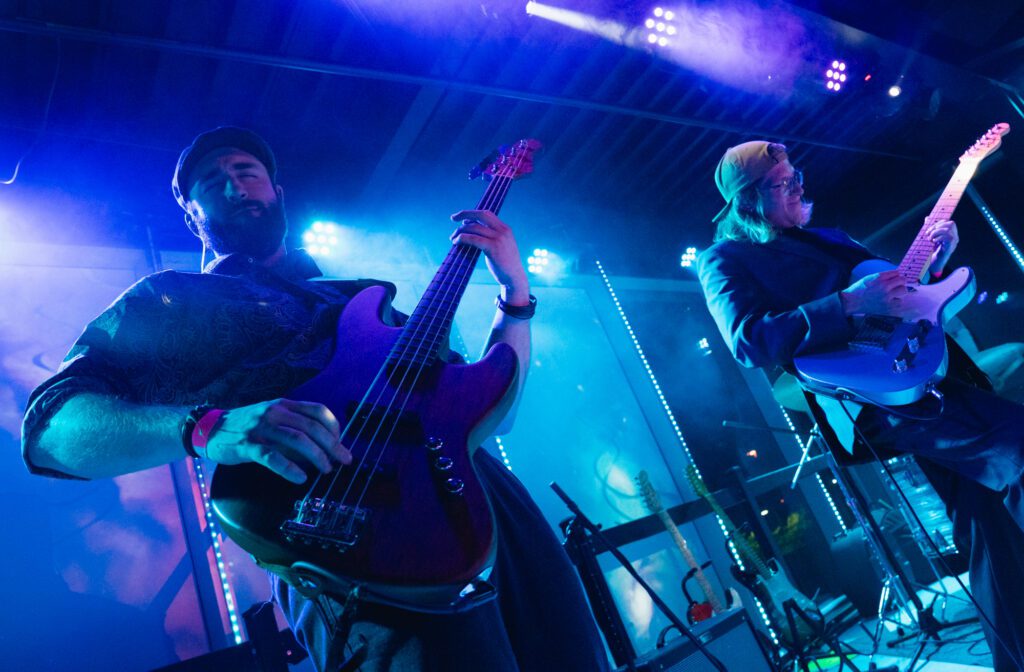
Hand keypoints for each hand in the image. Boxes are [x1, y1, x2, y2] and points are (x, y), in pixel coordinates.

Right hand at [204, 399, 350, 483]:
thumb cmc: (247, 426)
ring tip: (326, 469)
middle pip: (312, 427)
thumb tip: (323, 446)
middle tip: (344, 460)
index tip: (340, 443)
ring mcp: (261, 428)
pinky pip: (272, 457)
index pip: (318, 410)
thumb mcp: (272, 418)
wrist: (211, 428)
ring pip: (297, 440)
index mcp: (284, 405)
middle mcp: (275, 413)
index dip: (334, 427)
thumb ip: (294, 426)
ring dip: (317, 456)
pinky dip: (289, 468)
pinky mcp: (248, 445)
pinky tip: (300, 478)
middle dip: (333, 445)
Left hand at [450, 210, 530, 303]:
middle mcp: (503, 231)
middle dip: (465, 213)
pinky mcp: (493, 247)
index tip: (461, 218)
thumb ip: (492, 237)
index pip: (487, 214)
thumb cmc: (504, 264)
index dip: (473, 213)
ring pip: (474, 227)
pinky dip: (462, 238)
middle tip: (452, 218)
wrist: (514, 278)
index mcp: (505, 229)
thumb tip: (472, 229)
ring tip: (453, 238)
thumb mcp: (501, 246)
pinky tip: (456, 242)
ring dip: (460, 231)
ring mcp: (498, 238)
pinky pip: (473, 238)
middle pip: (481, 215)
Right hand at [839, 270, 908, 315]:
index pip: (897, 273)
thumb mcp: (870, 277)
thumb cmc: (860, 289)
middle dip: (899, 282)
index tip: (894, 278)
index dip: (896, 275)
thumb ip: (883, 275)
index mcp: (879, 278)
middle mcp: (884, 287)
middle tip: (894, 286)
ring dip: (899, 291)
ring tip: (892, 294)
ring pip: (903, 291)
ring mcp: (887, 298)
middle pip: (902, 280)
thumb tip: (897, 274)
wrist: (852, 302)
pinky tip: (889, 301)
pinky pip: (899, 302)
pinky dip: (896, 301)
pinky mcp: (888, 307)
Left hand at [926, 219, 957, 272]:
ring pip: (948, 229)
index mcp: (951, 234)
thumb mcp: (930, 238)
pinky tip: (933, 242)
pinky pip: (947, 237)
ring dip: (936, 232)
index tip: (929, 230)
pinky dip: (938, 238)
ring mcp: (954, 242)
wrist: (934, 264)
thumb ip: (930, 228)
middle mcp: (955, 237)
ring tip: (930, 239)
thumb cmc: (932, 251)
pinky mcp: (951, 246)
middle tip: (928, 234)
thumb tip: (927, 218)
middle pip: (950, 223)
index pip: (949, 222)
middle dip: (937, 226)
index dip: (938, 223)